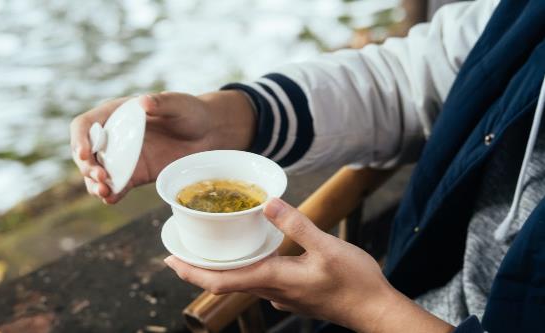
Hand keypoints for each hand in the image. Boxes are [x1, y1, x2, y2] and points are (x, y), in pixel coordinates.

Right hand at [70, 91, 254, 202]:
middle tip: (100, 176)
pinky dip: (111, 194)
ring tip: (103, 191)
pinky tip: (111, 199)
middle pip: (86, 154)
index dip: (79, 138)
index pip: (85, 125)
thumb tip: (143, 102)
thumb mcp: (178, 104)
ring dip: (94, 184)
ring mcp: (123, 159)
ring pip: (97, 174)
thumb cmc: (191, 112)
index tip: (83, 153)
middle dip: (87, 167)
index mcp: (116, 115)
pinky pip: (117, 187)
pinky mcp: (135, 176)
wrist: (208, 134)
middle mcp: (114, 138)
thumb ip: (161, 102)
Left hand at [164, 198, 453, 332]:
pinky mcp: (294, 295)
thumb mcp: (327, 247)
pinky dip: (246, 269)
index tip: (169, 260)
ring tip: (212, 247)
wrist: (375, 310)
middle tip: (181, 250)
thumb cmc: (354, 282)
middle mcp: (273, 291)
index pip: (222, 281)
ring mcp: (284, 296)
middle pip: (226, 283)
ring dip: (222, 269)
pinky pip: (260, 282)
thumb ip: (297, 225)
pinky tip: (254, 254)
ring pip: (243, 282)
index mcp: (275, 279)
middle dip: (200, 269)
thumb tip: (267, 204)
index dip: (192, 272)